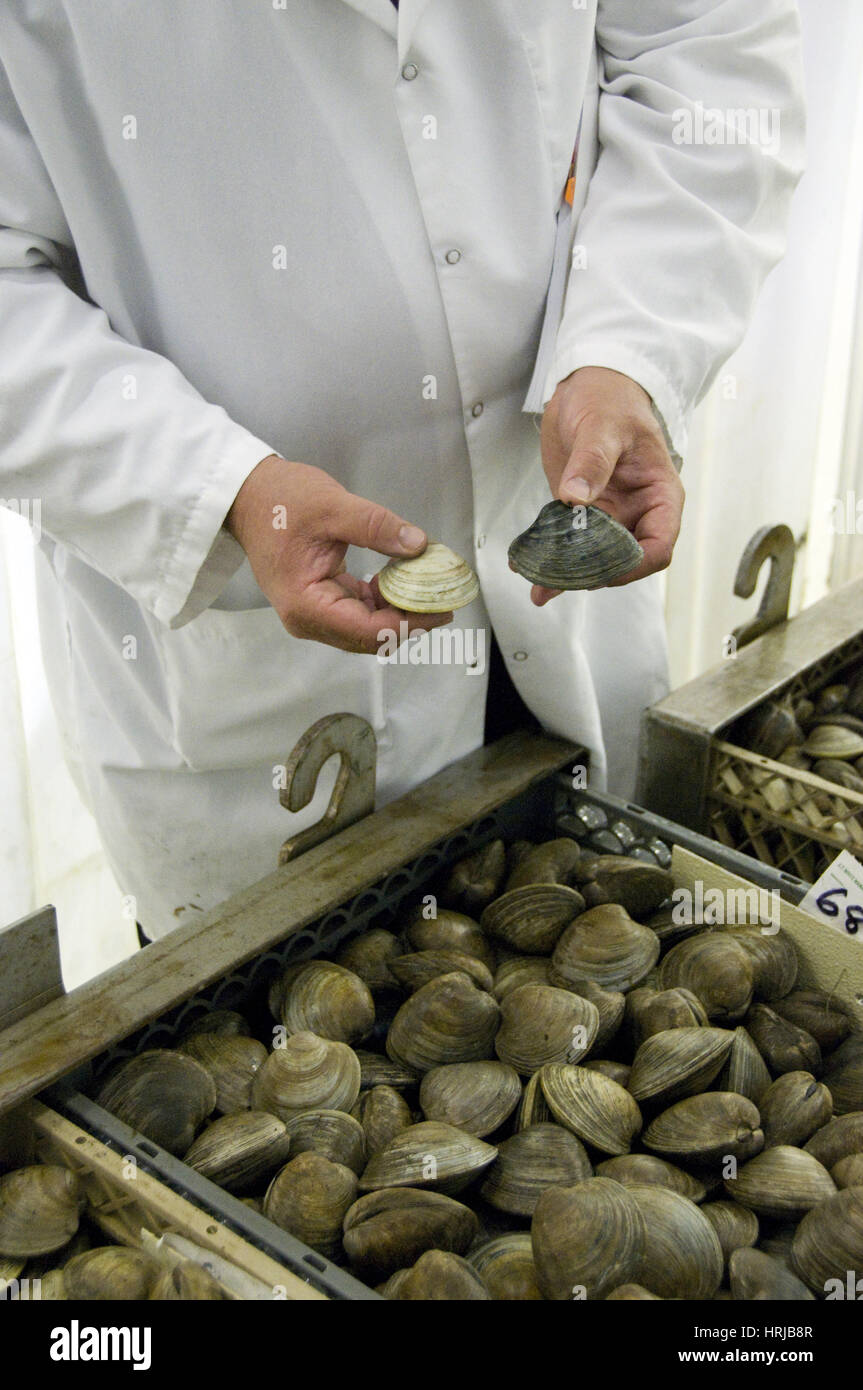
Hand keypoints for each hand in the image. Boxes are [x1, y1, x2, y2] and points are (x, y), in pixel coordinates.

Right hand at [225, 455, 451, 653]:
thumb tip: (418, 545)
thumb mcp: (333, 506)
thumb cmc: (280, 500)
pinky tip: (400, 582)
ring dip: (398, 612)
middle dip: (409, 621)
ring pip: (366, 629)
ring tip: (428, 589)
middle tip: (443, 599)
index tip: (441, 607)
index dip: (410, 623)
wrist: (248, 494)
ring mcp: (312, 614)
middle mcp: (308, 619)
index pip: (368, 630)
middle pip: (370, 637)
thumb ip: (377, 527)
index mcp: (306, 605)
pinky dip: (383, 602)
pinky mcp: (319, 602)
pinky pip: (358, 613)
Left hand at [532, 365, 684, 605]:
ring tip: (537, 583)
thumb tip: (576, 496)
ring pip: (593, 559)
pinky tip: (527, 567)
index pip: (658, 547)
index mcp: (659, 496)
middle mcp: (637, 514)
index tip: (600, 567)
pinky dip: (550, 558)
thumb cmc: (610, 400)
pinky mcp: (581, 515)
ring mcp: (609, 517)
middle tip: (557, 578)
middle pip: (623, 561)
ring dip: (567, 573)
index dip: (632, 565)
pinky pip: (568, 544)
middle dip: (592, 574)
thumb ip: (592, 461)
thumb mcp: (603, 425)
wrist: (588, 389)